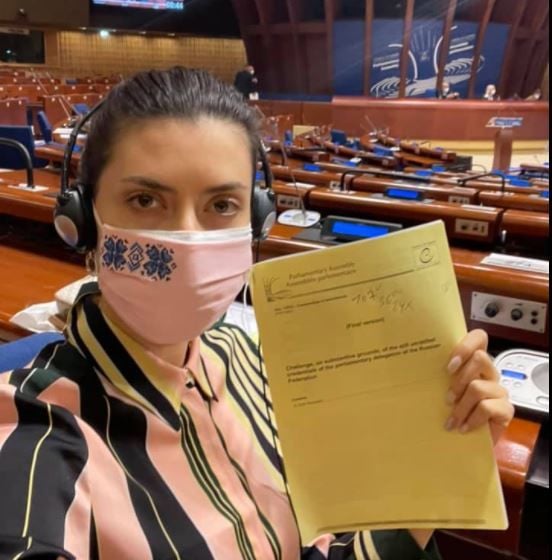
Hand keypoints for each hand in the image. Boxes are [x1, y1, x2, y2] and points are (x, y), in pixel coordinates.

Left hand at [445, 329, 513, 444]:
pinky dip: (471, 419)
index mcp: (472, 363)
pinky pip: (487, 407)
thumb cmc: (448, 411)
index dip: (465, 346)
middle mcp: (488, 372)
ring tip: (452, 419)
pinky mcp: (506, 409)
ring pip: (478, 386)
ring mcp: (498, 390)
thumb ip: (434, 375)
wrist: (464, 442)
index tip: (449, 366)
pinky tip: (463, 427)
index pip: (478, 338)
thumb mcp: (439, 389)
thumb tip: (408, 364)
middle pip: (481, 358)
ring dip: (461, 406)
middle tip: (447, 398)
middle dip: (460, 379)